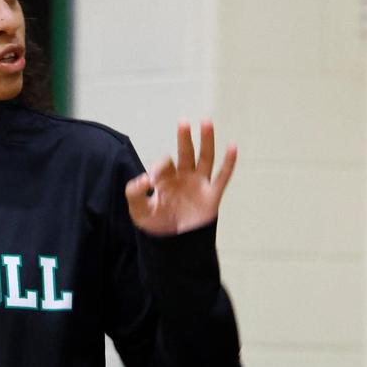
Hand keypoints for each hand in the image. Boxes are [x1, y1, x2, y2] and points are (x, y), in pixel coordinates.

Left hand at [125, 118, 236, 234]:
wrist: (174, 244)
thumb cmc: (157, 225)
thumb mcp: (138, 211)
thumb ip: (134, 193)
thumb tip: (145, 179)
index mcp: (166, 179)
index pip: (165, 164)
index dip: (158, 168)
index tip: (151, 182)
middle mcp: (183, 178)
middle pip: (186, 153)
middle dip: (184, 138)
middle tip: (183, 122)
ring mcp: (199, 185)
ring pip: (205, 158)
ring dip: (206, 140)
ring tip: (206, 122)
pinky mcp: (212, 196)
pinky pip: (223, 176)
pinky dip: (229, 162)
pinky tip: (232, 146)